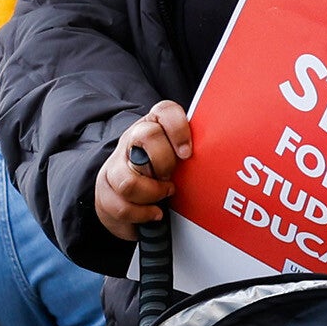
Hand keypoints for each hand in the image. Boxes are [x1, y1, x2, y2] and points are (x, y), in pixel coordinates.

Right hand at [93, 100, 190, 239]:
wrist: (123, 196)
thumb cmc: (159, 174)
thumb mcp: (177, 159)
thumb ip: (191, 154)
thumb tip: (221, 159)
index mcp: (153, 126)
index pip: (164, 111)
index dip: (178, 129)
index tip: (187, 153)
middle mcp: (132, 140)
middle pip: (146, 136)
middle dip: (164, 163)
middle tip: (171, 177)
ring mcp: (116, 164)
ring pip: (129, 180)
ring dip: (152, 193)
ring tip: (164, 195)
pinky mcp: (106, 189)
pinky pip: (122, 205)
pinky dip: (143, 214)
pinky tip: (154, 212)